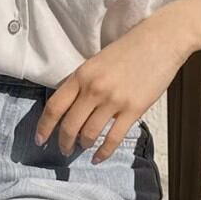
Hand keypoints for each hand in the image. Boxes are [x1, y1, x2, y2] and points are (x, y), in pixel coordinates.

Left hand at [35, 10, 194, 161]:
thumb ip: (82, 83)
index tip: (39, 139)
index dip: (44, 127)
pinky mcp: (133, 110)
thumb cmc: (129, 49)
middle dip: (63, 142)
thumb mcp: (96, 62)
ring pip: (89, 134)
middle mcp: (93, 89)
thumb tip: (69, 109)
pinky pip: (113, 139)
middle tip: (63, 149)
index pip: (54, 107)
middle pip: (69, 125)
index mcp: (81, 75)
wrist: (161, 41)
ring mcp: (113, 101)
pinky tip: (98, 158)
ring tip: (82, 148)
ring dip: (83, 145)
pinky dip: (103, 152)